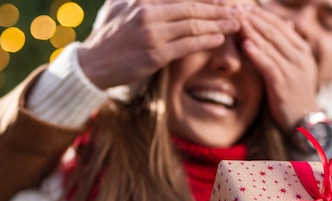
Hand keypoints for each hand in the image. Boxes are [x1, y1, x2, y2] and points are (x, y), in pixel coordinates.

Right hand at [78, 0, 239, 89]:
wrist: (93, 65)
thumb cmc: (109, 36)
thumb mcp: (119, 5)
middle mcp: (147, 13)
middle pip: (191, 8)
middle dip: (218, 9)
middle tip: (238, 10)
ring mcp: (151, 35)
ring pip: (192, 26)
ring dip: (217, 25)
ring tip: (235, 24)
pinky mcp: (154, 56)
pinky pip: (186, 46)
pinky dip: (204, 41)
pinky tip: (218, 39)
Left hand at [236, 4, 318, 130]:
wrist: (303, 119)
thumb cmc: (295, 93)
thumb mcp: (294, 66)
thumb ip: (286, 47)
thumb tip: (281, 25)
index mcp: (301, 49)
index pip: (279, 25)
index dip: (260, 14)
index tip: (244, 7)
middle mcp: (299, 56)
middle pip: (273, 31)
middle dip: (253, 18)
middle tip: (235, 8)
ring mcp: (292, 70)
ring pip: (269, 45)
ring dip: (251, 31)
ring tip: (236, 20)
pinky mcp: (283, 84)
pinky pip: (268, 65)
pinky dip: (257, 54)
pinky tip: (245, 44)